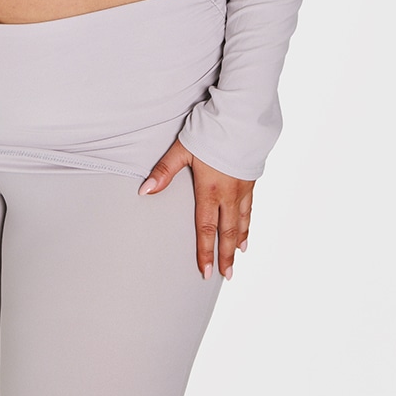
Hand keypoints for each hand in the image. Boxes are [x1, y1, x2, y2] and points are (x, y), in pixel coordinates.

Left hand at [138, 138, 254, 280]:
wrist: (240, 120)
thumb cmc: (208, 132)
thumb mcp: (181, 150)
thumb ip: (164, 172)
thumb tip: (144, 190)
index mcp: (209, 189)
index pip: (206, 228)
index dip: (205, 252)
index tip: (205, 272)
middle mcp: (228, 194)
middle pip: (227, 232)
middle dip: (225, 255)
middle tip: (226, 275)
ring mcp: (242, 188)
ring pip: (241, 222)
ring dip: (238, 243)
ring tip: (237, 258)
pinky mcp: (250, 180)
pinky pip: (250, 209)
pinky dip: (248, 224)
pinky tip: (247, 232)